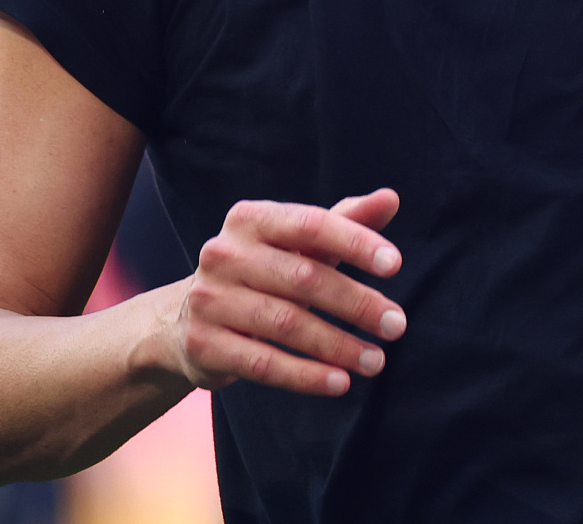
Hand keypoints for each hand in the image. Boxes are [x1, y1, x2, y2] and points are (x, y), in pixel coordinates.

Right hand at [156, 188, 405, 396]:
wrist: (186, 320)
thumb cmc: (262, 273)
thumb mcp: (298, 244)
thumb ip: (344, 221)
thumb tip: (390, 199)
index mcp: (250, 219)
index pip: (311, 224)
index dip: (355, 243)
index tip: (395, 265)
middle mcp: (223, 254)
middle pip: (304, 278)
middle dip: (357, 303)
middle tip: (396, 325)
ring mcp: (209, 300)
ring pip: (287, 325)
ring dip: (338, 346)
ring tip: (376, 360)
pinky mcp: (203, 345)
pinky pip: (263, 363)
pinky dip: (306, 376)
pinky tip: (339, 382)